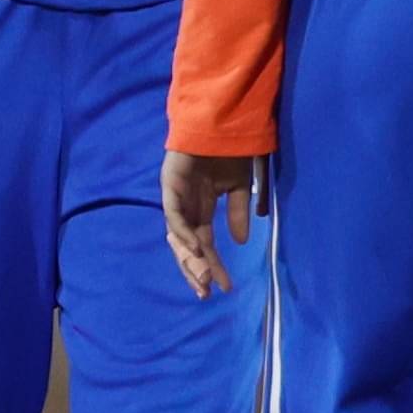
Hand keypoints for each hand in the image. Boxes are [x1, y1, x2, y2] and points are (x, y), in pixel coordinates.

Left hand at [160, 150, 267, 297]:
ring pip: (177, 235)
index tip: (225, 288)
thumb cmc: (231, 148)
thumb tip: (241, 242)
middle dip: (195, 270)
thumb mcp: (240, 186)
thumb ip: (239, 212)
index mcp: (202, 207)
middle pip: (186, 246)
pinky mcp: (171, 182)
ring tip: (202, 278)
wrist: (223, 119)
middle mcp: (187, 205)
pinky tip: (195, 249)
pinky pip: (174, 212)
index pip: (205, 243)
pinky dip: (182, 232)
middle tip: (205, 294)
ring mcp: (176, 195)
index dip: (213, 266)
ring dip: (189, 258)